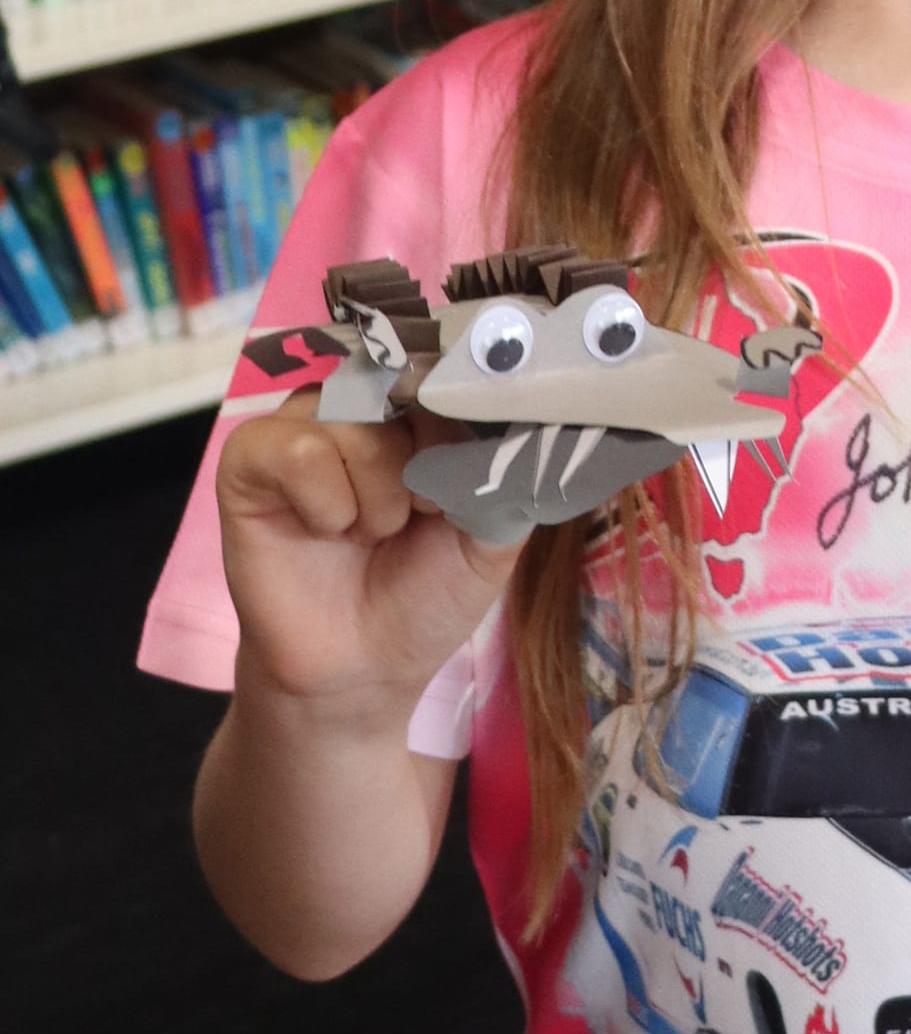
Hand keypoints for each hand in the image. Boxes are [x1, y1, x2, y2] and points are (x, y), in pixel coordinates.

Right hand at [215, 389, 526, 721]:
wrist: (364, 666)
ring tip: (374, 533)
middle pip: (401, 384)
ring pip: (353, 419)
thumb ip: (510, 468)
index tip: (472, 467)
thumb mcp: (495, 529)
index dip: (464, 411)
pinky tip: (328, 531)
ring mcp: (304, 424)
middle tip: (421, 515)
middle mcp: (361, 403)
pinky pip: (297, 451)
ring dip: (380, 494)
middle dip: (425, 459)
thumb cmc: (429, 590)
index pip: (447, 366)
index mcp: (420, 409)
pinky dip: (327, 502)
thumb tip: (536, 414)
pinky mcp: (250, 459)